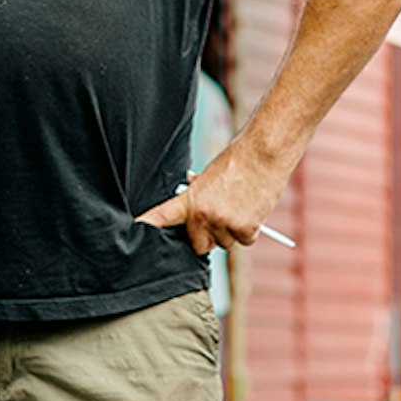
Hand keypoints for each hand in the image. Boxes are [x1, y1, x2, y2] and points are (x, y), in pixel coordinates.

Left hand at [140, 145, 290, 256]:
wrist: (262, 154)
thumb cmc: (237, 163)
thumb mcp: (209, 178)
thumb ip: (199, 198)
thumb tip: (194, 212)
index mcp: (190, 201)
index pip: (163, 217)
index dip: (148, 224)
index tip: (138, 227)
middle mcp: (203, 215)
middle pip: (202, 246)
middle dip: (211, 237)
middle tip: (222, 218)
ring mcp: (224, 223)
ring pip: (227, 243)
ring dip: (234, 232)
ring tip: (242, 206)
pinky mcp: (245, 229)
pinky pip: (245, 241)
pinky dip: (250, 231)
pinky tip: (252, 210)